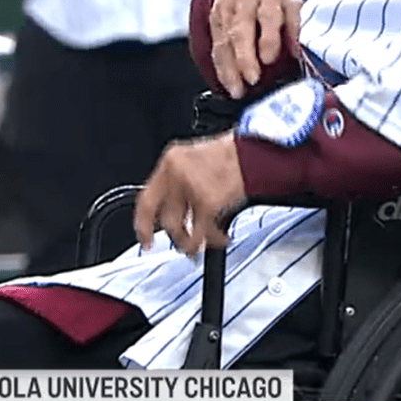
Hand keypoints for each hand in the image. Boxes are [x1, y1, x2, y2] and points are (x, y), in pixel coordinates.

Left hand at [133, 134, 245, 255]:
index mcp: (172, 160)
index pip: (146, 198)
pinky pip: (202, 232)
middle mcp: (176, 172)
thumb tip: (177, 209)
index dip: (143, 223)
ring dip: (192, 243)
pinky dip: (213, 241)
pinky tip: (221, 239)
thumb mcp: (199, 160)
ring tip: (203, 246)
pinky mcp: (207, 201)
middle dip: (174, 238)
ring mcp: (190, 187)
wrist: (256, 152)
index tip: (146, 238)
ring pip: (179, 228)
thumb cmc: (235, 156)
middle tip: (180, 247)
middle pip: (163, 218)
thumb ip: (183, 181)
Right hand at [210, 0, 302, 98]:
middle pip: (240, 29)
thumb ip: (296, 24)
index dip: (268, 39)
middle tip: (252, 79)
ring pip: (225, 41)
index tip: (269, 60)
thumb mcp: (291, 2)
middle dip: (245, 57)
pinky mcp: (213, 20)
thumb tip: (297, 50)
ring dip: (231, 68)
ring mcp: (224, 8)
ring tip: (238, 90)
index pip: (267, 15)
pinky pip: (216, 47)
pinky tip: (229, 84)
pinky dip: (222, 68)